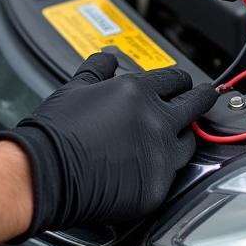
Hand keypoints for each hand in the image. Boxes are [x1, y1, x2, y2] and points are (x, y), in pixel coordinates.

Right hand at [0, 52, 216, 234]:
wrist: (43, 173)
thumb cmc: (56, 132)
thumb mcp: (77, 86)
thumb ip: (99, 69)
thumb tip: (108, 58)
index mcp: (138, 91)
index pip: (177, 79)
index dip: (181, 81)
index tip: (182, 85)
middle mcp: (155, 120)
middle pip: (195, 105)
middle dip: (200, 100)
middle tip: (202, 100)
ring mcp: (158, 155)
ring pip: (188, 142)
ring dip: (182, 138)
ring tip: (171, 140)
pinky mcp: (156, 187)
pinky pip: (171, 176)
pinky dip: (163, 171)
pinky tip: (151, 169)